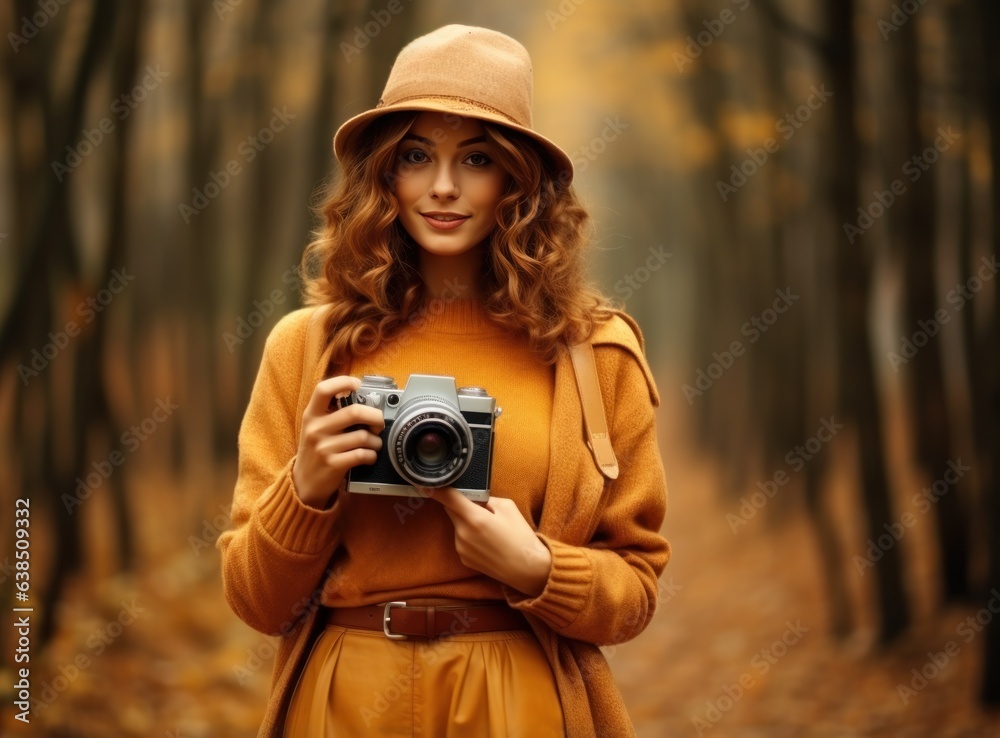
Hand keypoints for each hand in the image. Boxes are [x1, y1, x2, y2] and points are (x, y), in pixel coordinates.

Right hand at [293, 375, 384, 508]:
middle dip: (375, 416)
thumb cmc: (316, 451)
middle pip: (354, 412)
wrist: (304, 483)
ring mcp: (324, 447)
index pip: (323, 389)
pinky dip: (372, 455)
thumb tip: (365, 401)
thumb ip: (332, 414)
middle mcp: (315, 429)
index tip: (358, 384)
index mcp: (311, 415)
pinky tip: (369, 457)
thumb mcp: (315, 428)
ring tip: (374, 444)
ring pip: (363, 436)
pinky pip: (363, 454)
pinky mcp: (334, 465)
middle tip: (378, 423)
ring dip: (376, 441)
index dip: (343, 382)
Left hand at [421, 486, 551, 596]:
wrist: (527, 570)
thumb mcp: (508, 508)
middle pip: (452, 511)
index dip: (436, 490)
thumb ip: (487, 500)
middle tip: (482, 509)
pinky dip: (469, 537)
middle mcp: (463, 534)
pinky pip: (461, 540)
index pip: (449, 499)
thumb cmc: (521, 537)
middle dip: (462, 506)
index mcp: (475, 519)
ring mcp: (461, 548)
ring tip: (490, 531)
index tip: (424, 484)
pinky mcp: (463, 559)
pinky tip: (487, 543)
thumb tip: (474, 499)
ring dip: (467, 522)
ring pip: (458, 526)